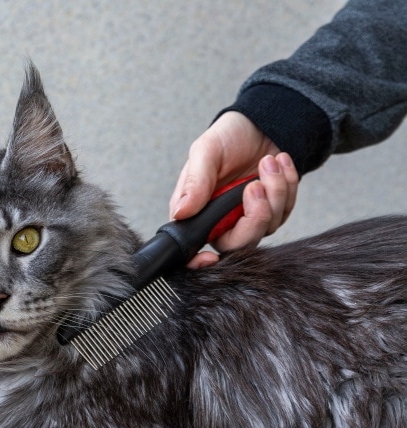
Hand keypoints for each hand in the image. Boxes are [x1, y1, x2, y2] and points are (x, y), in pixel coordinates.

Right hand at [170, 111, 299, 267]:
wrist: (261, 123)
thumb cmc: (228, 137)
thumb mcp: (206, 151)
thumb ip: (195, 181)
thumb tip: (182, 212)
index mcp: (197, 212)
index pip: (192, 249)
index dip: (197, 263)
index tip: (208, 259)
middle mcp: (221, 221)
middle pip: (238, 244)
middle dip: (254, 217)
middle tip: (254, 186)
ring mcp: (248, 218)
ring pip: (266, 227)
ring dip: (274, 192)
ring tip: (268, 162)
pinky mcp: (273, 211)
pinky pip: (286, 211)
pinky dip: (287, 185)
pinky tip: (280, 163)